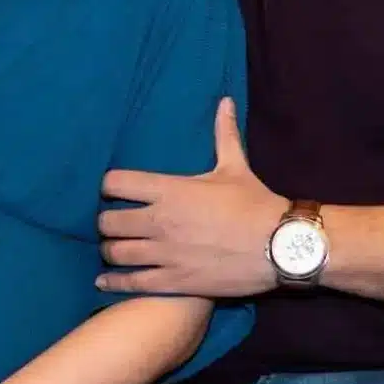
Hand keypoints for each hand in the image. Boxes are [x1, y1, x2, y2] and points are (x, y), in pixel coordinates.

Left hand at [98, 100, 284, 298]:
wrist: (279, 245)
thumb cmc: (255, 203)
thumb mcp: (235, 166)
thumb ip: (223, 134)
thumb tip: (226, 101)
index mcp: (170, 189)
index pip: (115, 183)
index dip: (109, 186)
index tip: (113, 190)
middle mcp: (160, 220)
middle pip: (108, 221)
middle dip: (106, 222)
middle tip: (113, 223)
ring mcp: (165, 253)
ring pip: (115, 252)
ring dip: (110, 250)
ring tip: (113, 249)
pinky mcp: (174, 281)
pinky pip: (132, 282)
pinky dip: (114, 281)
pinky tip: (104, 280)